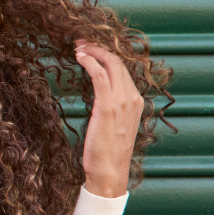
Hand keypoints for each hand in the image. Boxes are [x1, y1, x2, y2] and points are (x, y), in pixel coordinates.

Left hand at [74, 39, 142, 197]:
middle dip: (98, 47)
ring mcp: (123, 101)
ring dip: (92, 50)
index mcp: (137, 101)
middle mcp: (133, 98)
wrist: (110, 172)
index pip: (123, 69)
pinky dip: (89, 61)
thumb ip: (111, 108)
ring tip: (77, 47)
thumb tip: (99, 96)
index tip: (90, 49)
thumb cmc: (107, 152)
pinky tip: (79, 58)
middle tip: (80, 42)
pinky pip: (99, 74)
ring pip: (111, 63)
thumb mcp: (113, 125)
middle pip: (118, 61)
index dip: (106, 55)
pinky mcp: (108, 106)